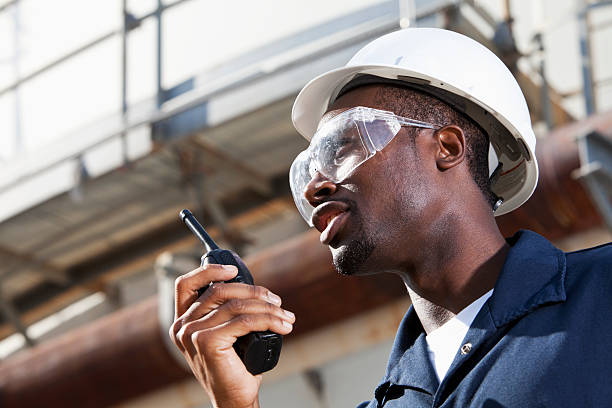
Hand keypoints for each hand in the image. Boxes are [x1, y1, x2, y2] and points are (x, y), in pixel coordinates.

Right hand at [169, 264, 294, 407]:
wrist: (234, 398)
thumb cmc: (234, 366)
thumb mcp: (226, 333)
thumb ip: (225, 311)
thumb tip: (254, 288)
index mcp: (182, 321)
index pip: (186, 284)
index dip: (209, 271)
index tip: (233, 270)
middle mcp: (182, 326)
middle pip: (219, 290)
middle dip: (254, 292)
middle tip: (276, 301)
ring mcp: (192, 334)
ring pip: (237, 306)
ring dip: (268, 309)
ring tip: (286, 317)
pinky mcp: (207, 341)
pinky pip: (244, 321)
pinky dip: (268, 320)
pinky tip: (282, 327)